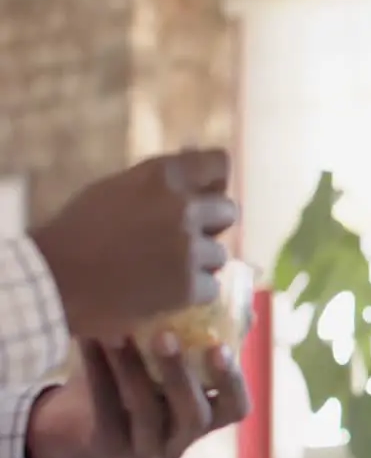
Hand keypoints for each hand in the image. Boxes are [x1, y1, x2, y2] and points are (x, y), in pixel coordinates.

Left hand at [26, 332, 250, 457]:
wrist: (72, 418)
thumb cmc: (136, 378)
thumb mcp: (171, 360)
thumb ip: (206, 339)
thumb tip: (247, 312)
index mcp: (207, 417)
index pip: (236, 408)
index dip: (232, 382)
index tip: (219, 347)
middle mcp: (182, 440)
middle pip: (193, 415)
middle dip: (180, 375)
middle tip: (165, 336)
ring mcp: (146, 449)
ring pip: (146, 412)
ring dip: (133, 368)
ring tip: (116, 331)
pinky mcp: (107, 448)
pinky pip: (106, 410)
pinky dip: (98, 372)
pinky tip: (89, 341)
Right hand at [29, 149, 238, 339]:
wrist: (54, 280)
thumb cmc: (78, 232)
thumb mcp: (117, 190)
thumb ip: (160, 184)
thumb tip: (200, 177)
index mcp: (163, 176)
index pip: (218, 164)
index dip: (215, 183)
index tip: (208, 195)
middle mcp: (184, 207)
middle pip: (228, 212)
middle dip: (210, 226)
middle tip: (182, 240)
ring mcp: (189, 247)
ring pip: (219, 254)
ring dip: (199, 264)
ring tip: (162, 270)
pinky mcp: (190, 285)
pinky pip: (211, 287)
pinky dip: (192, 294)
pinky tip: (163, 292)